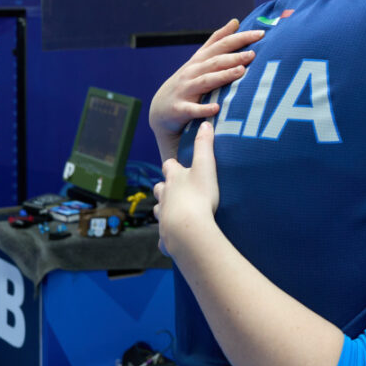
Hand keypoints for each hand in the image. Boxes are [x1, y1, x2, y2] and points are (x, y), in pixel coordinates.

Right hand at [149, 19, 263, 159]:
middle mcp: (192, 72)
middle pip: (215, 61)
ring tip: (241, 72)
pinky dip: (204, 108)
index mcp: (200, 60)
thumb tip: (235, 21)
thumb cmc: (187, 82)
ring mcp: (185, 89)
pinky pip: (193, 109)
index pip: (221, 44)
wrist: (160, 109)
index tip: (261, 34)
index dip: (240, 38)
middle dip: (234, 57)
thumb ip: (217, 41)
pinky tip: (217, 108)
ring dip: (223, 76)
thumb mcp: (199, 60)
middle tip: (253, 54)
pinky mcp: (180, 109)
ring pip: (206, 81)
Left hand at [154, 121, 220, 258]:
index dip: (173, 166)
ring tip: (176, 212)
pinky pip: (164, 238)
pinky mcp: (165, 235)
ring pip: (159, 210)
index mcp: (173, 179)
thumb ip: (205, 145)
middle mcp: (164, 196)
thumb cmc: (198, 196)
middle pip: (160, 188)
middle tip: (176, 190)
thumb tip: (205, 124)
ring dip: (165, 209)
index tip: (178, 166)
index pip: (169, 167)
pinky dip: (167, 238)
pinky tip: (173, 241)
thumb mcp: (205, 166)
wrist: (187, 228)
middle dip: (165, 188)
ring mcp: (163, 216)